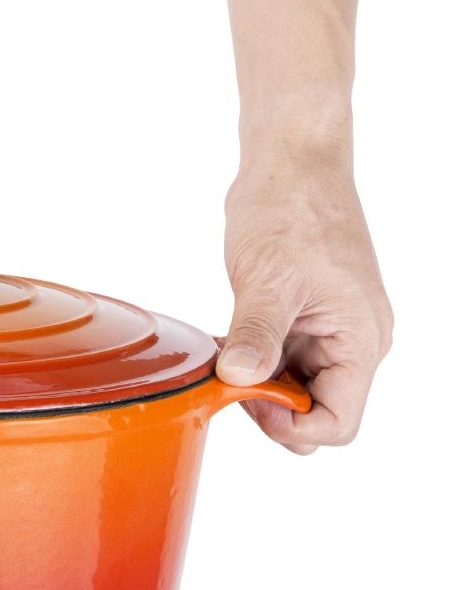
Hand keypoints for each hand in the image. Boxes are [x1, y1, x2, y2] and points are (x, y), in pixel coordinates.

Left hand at [217, 151, 393, 452]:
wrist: (291, 162)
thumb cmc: (292, 208)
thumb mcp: (268, 278)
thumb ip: (256, 335)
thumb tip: (241, 379)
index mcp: (361, 340)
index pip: (338, 423)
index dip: (290, 427)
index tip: (247, 396)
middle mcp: (353, 342)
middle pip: (315, 412)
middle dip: (270, 406)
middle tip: (230, 373)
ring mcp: (330, 332)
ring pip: (294, 389)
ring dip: (258, 381)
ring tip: (228, 349)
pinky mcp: (306, 320)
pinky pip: (281, 361)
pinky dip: (253, 360)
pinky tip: (229, 340)